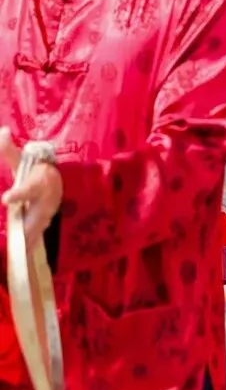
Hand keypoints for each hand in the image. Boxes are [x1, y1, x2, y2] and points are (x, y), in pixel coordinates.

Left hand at [0, 129, 62, 247]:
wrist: (57, 181)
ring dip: (28, 242)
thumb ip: (9, 149)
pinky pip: (35, 237)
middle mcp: (45, 201)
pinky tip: (22, 258)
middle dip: (26, 229)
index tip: (6, 198)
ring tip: (18, 254)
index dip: (18, 194)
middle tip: (16, 239)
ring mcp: (46, 215)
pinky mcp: (43, 224)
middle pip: (35, 217)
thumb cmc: (37, 168)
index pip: (28, 188)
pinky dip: (29, 248)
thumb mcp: (22, 158)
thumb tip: (2, 131)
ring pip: (36, 230)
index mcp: (38, 183)